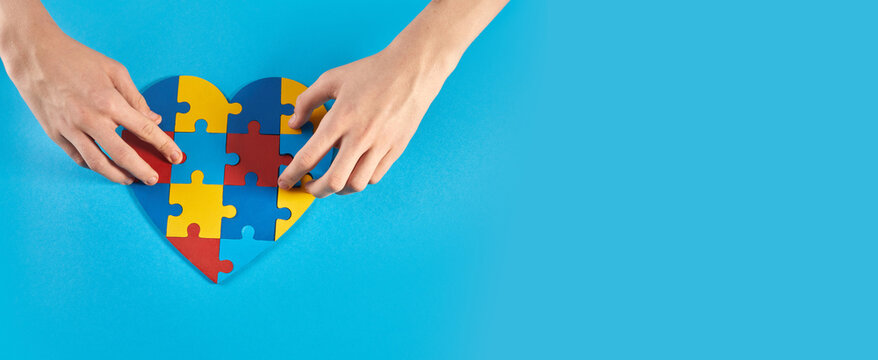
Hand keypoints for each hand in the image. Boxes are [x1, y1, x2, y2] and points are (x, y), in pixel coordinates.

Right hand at [2, 27, 181, 184]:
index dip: (163, 146)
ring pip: (98, 163)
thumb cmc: (77, 59)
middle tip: (154, 179)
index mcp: (109, 102)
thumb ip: (136, 98)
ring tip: (129, 179)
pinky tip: (105, 166)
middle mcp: (90, 119)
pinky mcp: (56, 134)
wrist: (35, 55)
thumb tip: (154, 119)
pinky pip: (78, 157)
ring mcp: (71, 129)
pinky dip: (94, 165)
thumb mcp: (115, 71)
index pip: (144, 130)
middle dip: (142, 170)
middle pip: (122, 154)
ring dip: (117, 175)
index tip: (176, 157)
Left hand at [277, 47, 446, 196]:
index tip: (285, 181)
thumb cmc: (372, 72)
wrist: (412, 71)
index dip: (293, 174)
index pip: (310, 156)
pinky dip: (360, 180)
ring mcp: (380, 145)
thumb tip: (294, 122)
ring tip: (332, 182)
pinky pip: (375, 176)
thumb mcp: (332, 78)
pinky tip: (354, 171)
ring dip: (339, 190)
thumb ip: (307, 100)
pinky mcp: (395, 149)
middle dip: (316, 191)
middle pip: (334, 180)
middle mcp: (360, 136)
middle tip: (309, 188)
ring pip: (356, 184)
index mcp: (341, 118)